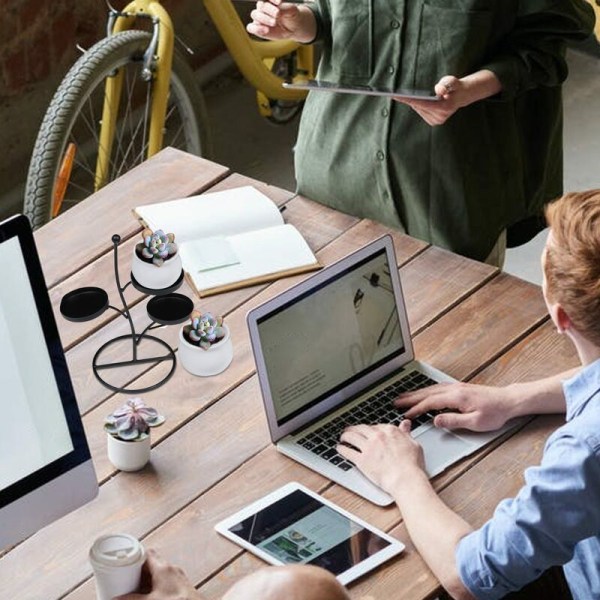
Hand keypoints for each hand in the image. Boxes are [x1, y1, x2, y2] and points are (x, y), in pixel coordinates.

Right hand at [116, 549, 203, 599]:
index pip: (147, 553)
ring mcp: (178, 579)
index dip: (134, 556)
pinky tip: (151, 597)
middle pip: (151, 565)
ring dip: (147, 582)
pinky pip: (165, 584)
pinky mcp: (182, 589)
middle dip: (138, 573)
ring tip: (135, 591)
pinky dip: (155, 588)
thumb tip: (116, 599)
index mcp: (164, 568)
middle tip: (125, 581)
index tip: (123, 564)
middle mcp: (172, 570)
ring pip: (159, 575)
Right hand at [247, 0, 311, 41]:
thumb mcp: (291, 10)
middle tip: (277, 14)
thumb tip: (277, 11)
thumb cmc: (291, 15)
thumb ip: (284, 9)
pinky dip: (256, 29)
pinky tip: (265, 30)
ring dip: (264, 18)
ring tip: (274, 22)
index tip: (279, 2)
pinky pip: (251, 27)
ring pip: (255, 15)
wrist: (293, 27)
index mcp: (269, 0)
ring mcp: (259, 18)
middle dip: (269, 10)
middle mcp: (262, 7)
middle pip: (260, 6)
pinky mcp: (258, 29)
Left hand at [337, 421, 424, 492]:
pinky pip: (348, 452)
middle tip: (350, 430)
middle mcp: (377, 436)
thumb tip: (406, 425)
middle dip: (354, 428)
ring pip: (351, 437)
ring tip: (343, 437)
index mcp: (390, 431)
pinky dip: (341, 449)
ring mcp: (368, 448)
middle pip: (361, 428)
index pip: (375, 426)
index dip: (370, 429)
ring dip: (345, 436)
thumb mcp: (413, 444)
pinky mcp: (362, 460)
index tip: (367, 431)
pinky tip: (340, 449)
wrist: (406, 479)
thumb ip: (406, 433)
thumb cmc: (412, 465)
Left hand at [394, 76, 464, 125]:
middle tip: (394, 95)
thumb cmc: (455, 86)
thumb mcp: (451, 81)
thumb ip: (446, 84)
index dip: (409, 100)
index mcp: (444, 108)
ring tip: (401, 96)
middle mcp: (440, 117)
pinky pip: (421, 112)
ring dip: (412, 103)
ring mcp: (437, 121)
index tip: (397, 97)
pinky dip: (417, 106)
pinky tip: (413, 101)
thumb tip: (439, 91)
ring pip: (419, 110)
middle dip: (408, 100)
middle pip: (419, 107)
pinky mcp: (434, 122)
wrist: (460, 95)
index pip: (422, 103)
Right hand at [395, 382, 510, 431]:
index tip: (406, 414)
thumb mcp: (475, 423)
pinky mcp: (459, 388)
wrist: (508, 401)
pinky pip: (437, 387)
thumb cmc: (495, 413)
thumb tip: (435, 420)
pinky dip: (426, 390)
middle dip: (410, 398)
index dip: (416, 408)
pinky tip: (423, 392)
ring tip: (404, 397)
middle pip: (426, 393)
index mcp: (456, 397)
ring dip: (416, 393)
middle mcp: (453, 389)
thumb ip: (453, 421)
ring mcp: (456, 387)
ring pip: (430, 389)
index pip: (430, 402)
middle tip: (396, 402)